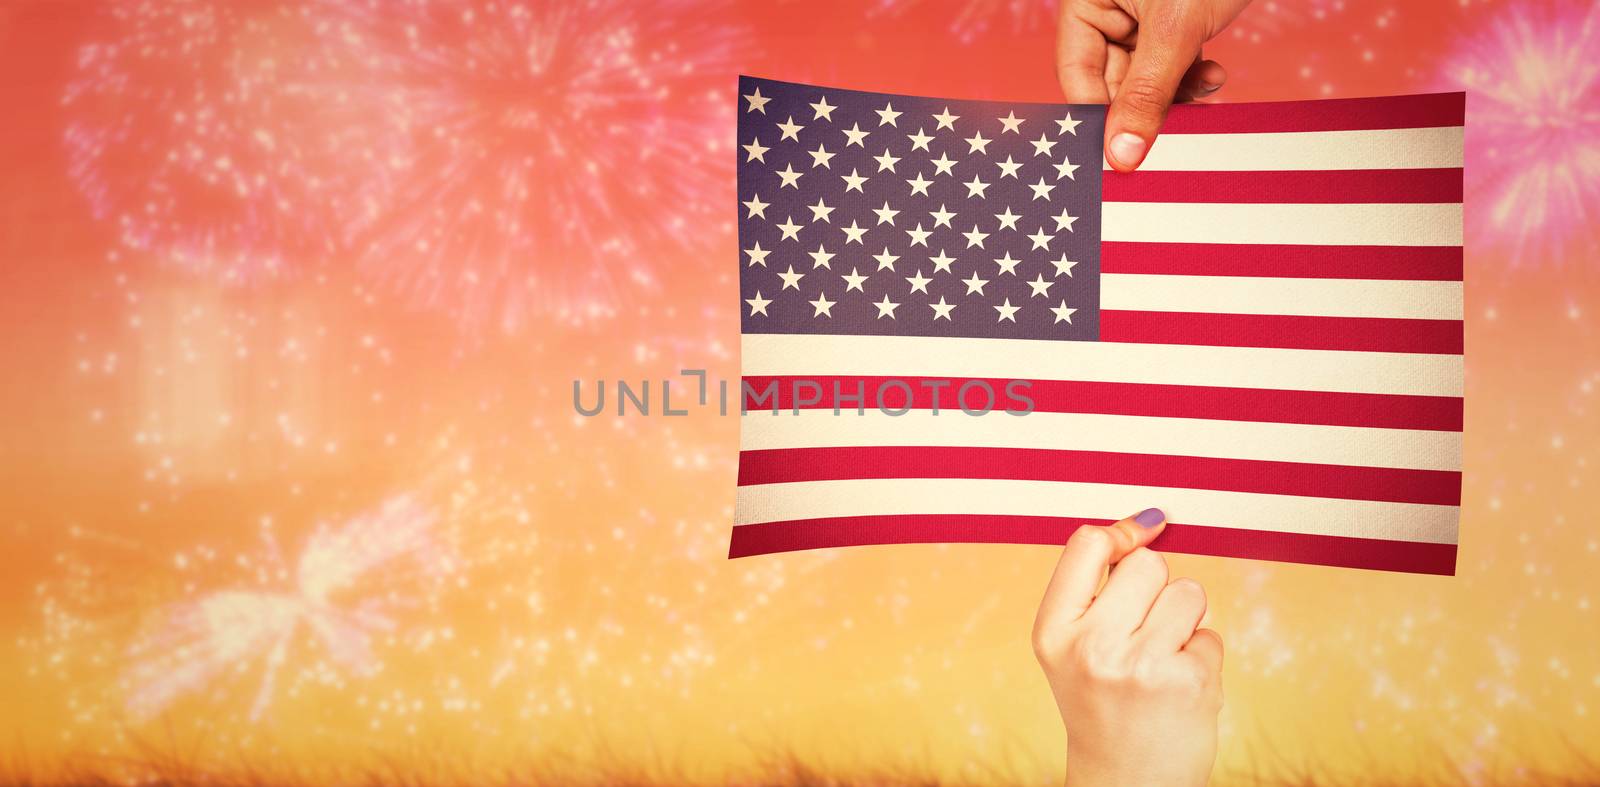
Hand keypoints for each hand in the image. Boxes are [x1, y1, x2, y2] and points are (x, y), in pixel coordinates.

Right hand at [1032, 509, 1223, 785]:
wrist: (1123, 781)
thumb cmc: (1101, 701)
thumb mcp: (1072, 647)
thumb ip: (1096, 591)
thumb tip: (1149, 523)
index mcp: (1053, 632)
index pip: (1086, 546)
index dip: (1122, 532)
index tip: (1145, 529)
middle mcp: (1091, 646)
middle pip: (1148, 565)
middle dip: (1157, 588)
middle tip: (1144, 630)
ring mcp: (1141, 664)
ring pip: (1187, 593)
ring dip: (1185, 620)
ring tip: (1163, 658)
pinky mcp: (1188, 682)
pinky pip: (1211, 636)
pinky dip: (1202, 657)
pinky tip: (1180, 688)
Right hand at [1056, 0, 1252, 170]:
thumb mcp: (1176, 29)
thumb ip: (1148, 94)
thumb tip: (1121, 156)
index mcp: (1086, 0)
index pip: (1076, 74)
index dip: (1097, 116)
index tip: (1120, 155)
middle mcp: (1109, 7)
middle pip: (1111, 80)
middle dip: (1146, 106)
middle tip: (1172, 136)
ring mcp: (1141, 13)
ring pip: (1146, 76)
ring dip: (1176, 94)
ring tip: (1207, 90)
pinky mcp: (1174, 17)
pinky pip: (1172, 62)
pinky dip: (1193, 76)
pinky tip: (1215, 74)